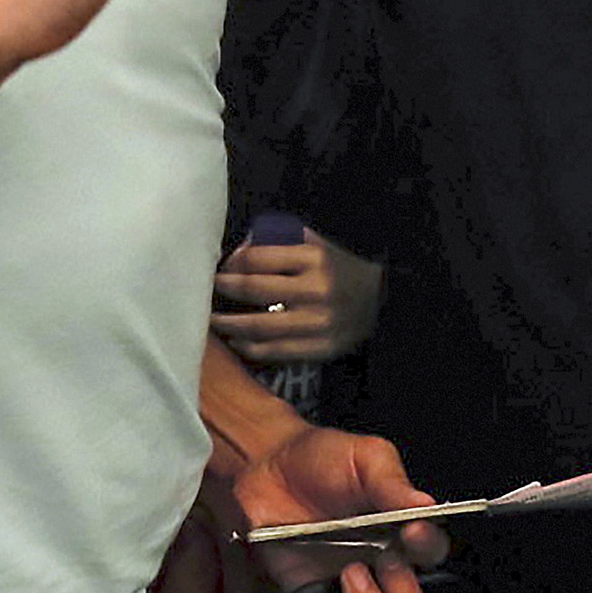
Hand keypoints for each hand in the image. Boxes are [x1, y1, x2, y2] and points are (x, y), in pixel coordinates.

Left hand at [212, 231, 385, 362]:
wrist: (382, 301)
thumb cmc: (342, 269)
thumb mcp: (319, 245)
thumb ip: (284, 241)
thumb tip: (240, 249)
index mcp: (314, 258)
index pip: (258, 258)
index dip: (233, 263)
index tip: (222, 267)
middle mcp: (315, 290)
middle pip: (254, 290)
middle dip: (225, 289)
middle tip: (209, 289)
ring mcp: (317, 322)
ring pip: (259, 326)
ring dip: (229, 324)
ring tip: (213, 321)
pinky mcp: (320, 348)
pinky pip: (275, 351)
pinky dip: (249, 347)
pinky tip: (237, 341)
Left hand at [227, 422, 443, 592]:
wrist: (266, 471)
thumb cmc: (322, 459)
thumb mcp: (364, 456)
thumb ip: (393, 481)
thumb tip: (427, 506)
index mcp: (404, 533)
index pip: (433, 555)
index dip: (428, 548)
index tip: (411, 531)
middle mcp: (383, 571)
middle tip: (385, 562)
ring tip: (352, 574)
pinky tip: (327, 585)